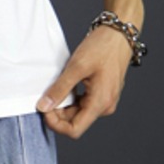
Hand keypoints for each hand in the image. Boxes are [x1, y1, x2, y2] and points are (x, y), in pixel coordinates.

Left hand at [36, 24, 132, 139]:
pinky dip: (71, 98)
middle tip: (46, 96)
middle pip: (75, 122)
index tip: (44, 109)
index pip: (74, 130)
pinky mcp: (102, 94)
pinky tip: (65, 86)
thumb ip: (59, 89)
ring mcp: (104, 100)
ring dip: (63, 105)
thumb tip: (44, 107)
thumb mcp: (76, 67)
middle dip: (57, 113)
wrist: (119, 33)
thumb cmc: (103, 47)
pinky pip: (83, 104)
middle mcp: (105, 106)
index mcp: (101, 103)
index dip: (56, 124)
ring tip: (56, 88)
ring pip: (78, 113)